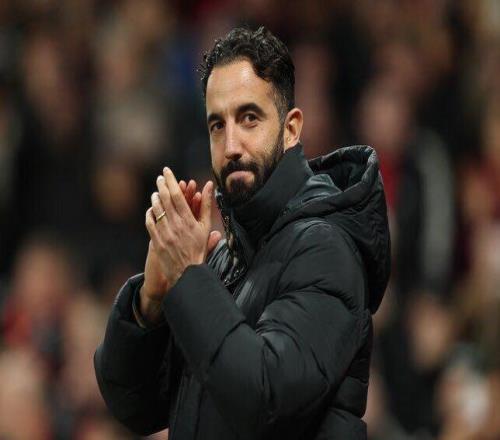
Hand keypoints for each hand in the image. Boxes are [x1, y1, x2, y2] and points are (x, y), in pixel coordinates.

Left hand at [140, 176, 221, 322]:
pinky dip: (150, 213)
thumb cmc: (199, 248)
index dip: (171, 181)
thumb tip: (209, 185)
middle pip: (165, 199)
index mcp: (188, 221)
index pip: (177, 195)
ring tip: (157, 192)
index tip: (167, 171)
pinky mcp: (156, 241)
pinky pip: (149, 222)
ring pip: (156, 209)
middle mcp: (175, 225)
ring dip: (155, 198)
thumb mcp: (206, 227)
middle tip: (160, 177)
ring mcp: (164, 233)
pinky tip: (152, 209)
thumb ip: (207, 205)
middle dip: (161, 185)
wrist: (188, 272)